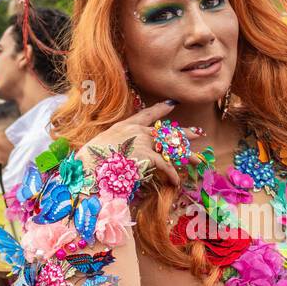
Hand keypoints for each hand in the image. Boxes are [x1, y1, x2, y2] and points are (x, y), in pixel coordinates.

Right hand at [78, 102, 199, 188]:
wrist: (88, 166)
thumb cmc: (89, 161)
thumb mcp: (100, 148)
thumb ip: (113, 149)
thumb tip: (117, 157)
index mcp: (123, 126)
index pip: (146, 115)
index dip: (161, 109)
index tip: (172, 103)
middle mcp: (136, 131)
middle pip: (166, 131)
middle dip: (184, 133)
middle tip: (198, 133)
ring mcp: (143, 142)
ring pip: (171, 148)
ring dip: (185, 156)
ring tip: (197, 161)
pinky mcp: (147, 156)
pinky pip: (165, 167)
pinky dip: (172, 175)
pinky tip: (177, 181)